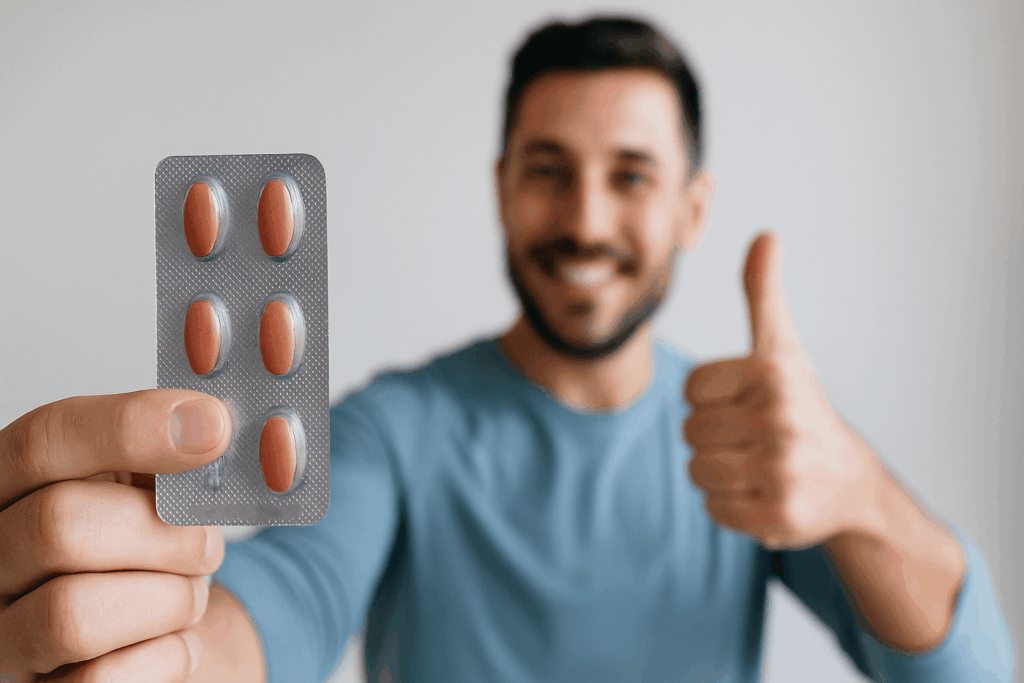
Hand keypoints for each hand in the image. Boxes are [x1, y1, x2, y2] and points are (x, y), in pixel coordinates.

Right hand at [0, 390, 230, 681]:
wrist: (153, 628)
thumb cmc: (146, 544)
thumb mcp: (151, 484)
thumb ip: (169, 453)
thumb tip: (209, 425)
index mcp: (12, 483)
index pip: (44, 439)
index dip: (131, 427)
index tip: (213, 427)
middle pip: (58, 525)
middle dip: (165, 535)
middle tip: (206, 544)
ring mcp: (2, 632)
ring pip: (73, 613)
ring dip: (168, 600)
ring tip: (188, 593)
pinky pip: (101, 680)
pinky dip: (167, 655)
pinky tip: (176, 639)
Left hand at [682, 231, 880, 549]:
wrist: (847, 481)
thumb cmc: (800, 405)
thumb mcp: (782, 347)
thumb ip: (763, 292)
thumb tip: (766, 234)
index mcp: (772, 374)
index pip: (690, 390)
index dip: (711, 398)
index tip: (747, 401)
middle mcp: (779, 422)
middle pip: (690, 431)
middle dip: (715, 435)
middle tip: (755, 436)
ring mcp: (780, 473)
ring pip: (697, 470)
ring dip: (719, 470)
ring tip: (758, 464)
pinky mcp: (777, 518)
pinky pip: (713, 508)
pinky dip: (730, 505)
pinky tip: (763, 493)